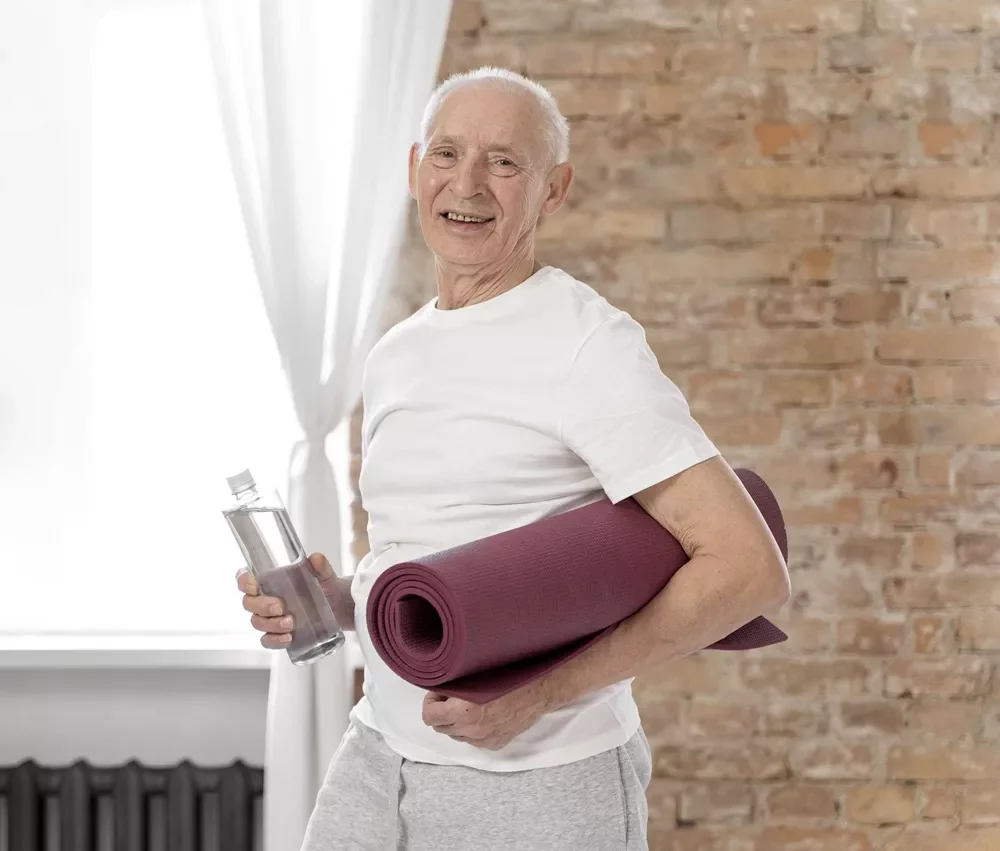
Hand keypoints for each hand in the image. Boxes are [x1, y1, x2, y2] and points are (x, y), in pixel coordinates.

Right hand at [237, 553, 339, 648]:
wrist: (340, 607)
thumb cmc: (325, 587)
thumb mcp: (325, 575)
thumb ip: (321, 566)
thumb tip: (316, 558)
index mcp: (271, 582)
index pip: (246, 580)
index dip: (244, 582)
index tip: (254, 586)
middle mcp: (267, 599)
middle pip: (249, 604)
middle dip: (262, 606)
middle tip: (280, 607)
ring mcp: (271, 618)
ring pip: (257, 622)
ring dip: (271, 624)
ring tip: (291, 623)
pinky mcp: (280, 634)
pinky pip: (267, 641)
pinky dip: (275, 641)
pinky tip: (288, 638)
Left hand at [421, 684, 548, 749]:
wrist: (538, 690)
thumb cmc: (508, 677)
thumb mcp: (475, 675)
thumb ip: (453, 685)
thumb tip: (438, 686)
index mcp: (462, 711)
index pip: (429, 716)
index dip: (431, 703)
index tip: (439, 694)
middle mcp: (471, 729)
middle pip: (440, 727)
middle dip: (442, 712)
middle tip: (452, 698)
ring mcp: (483, 740)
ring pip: (456, 735)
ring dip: (457, 722)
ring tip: (469, 706)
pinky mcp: (495, 744)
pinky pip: (473, 740)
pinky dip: (473, 730)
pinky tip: (483, 715)